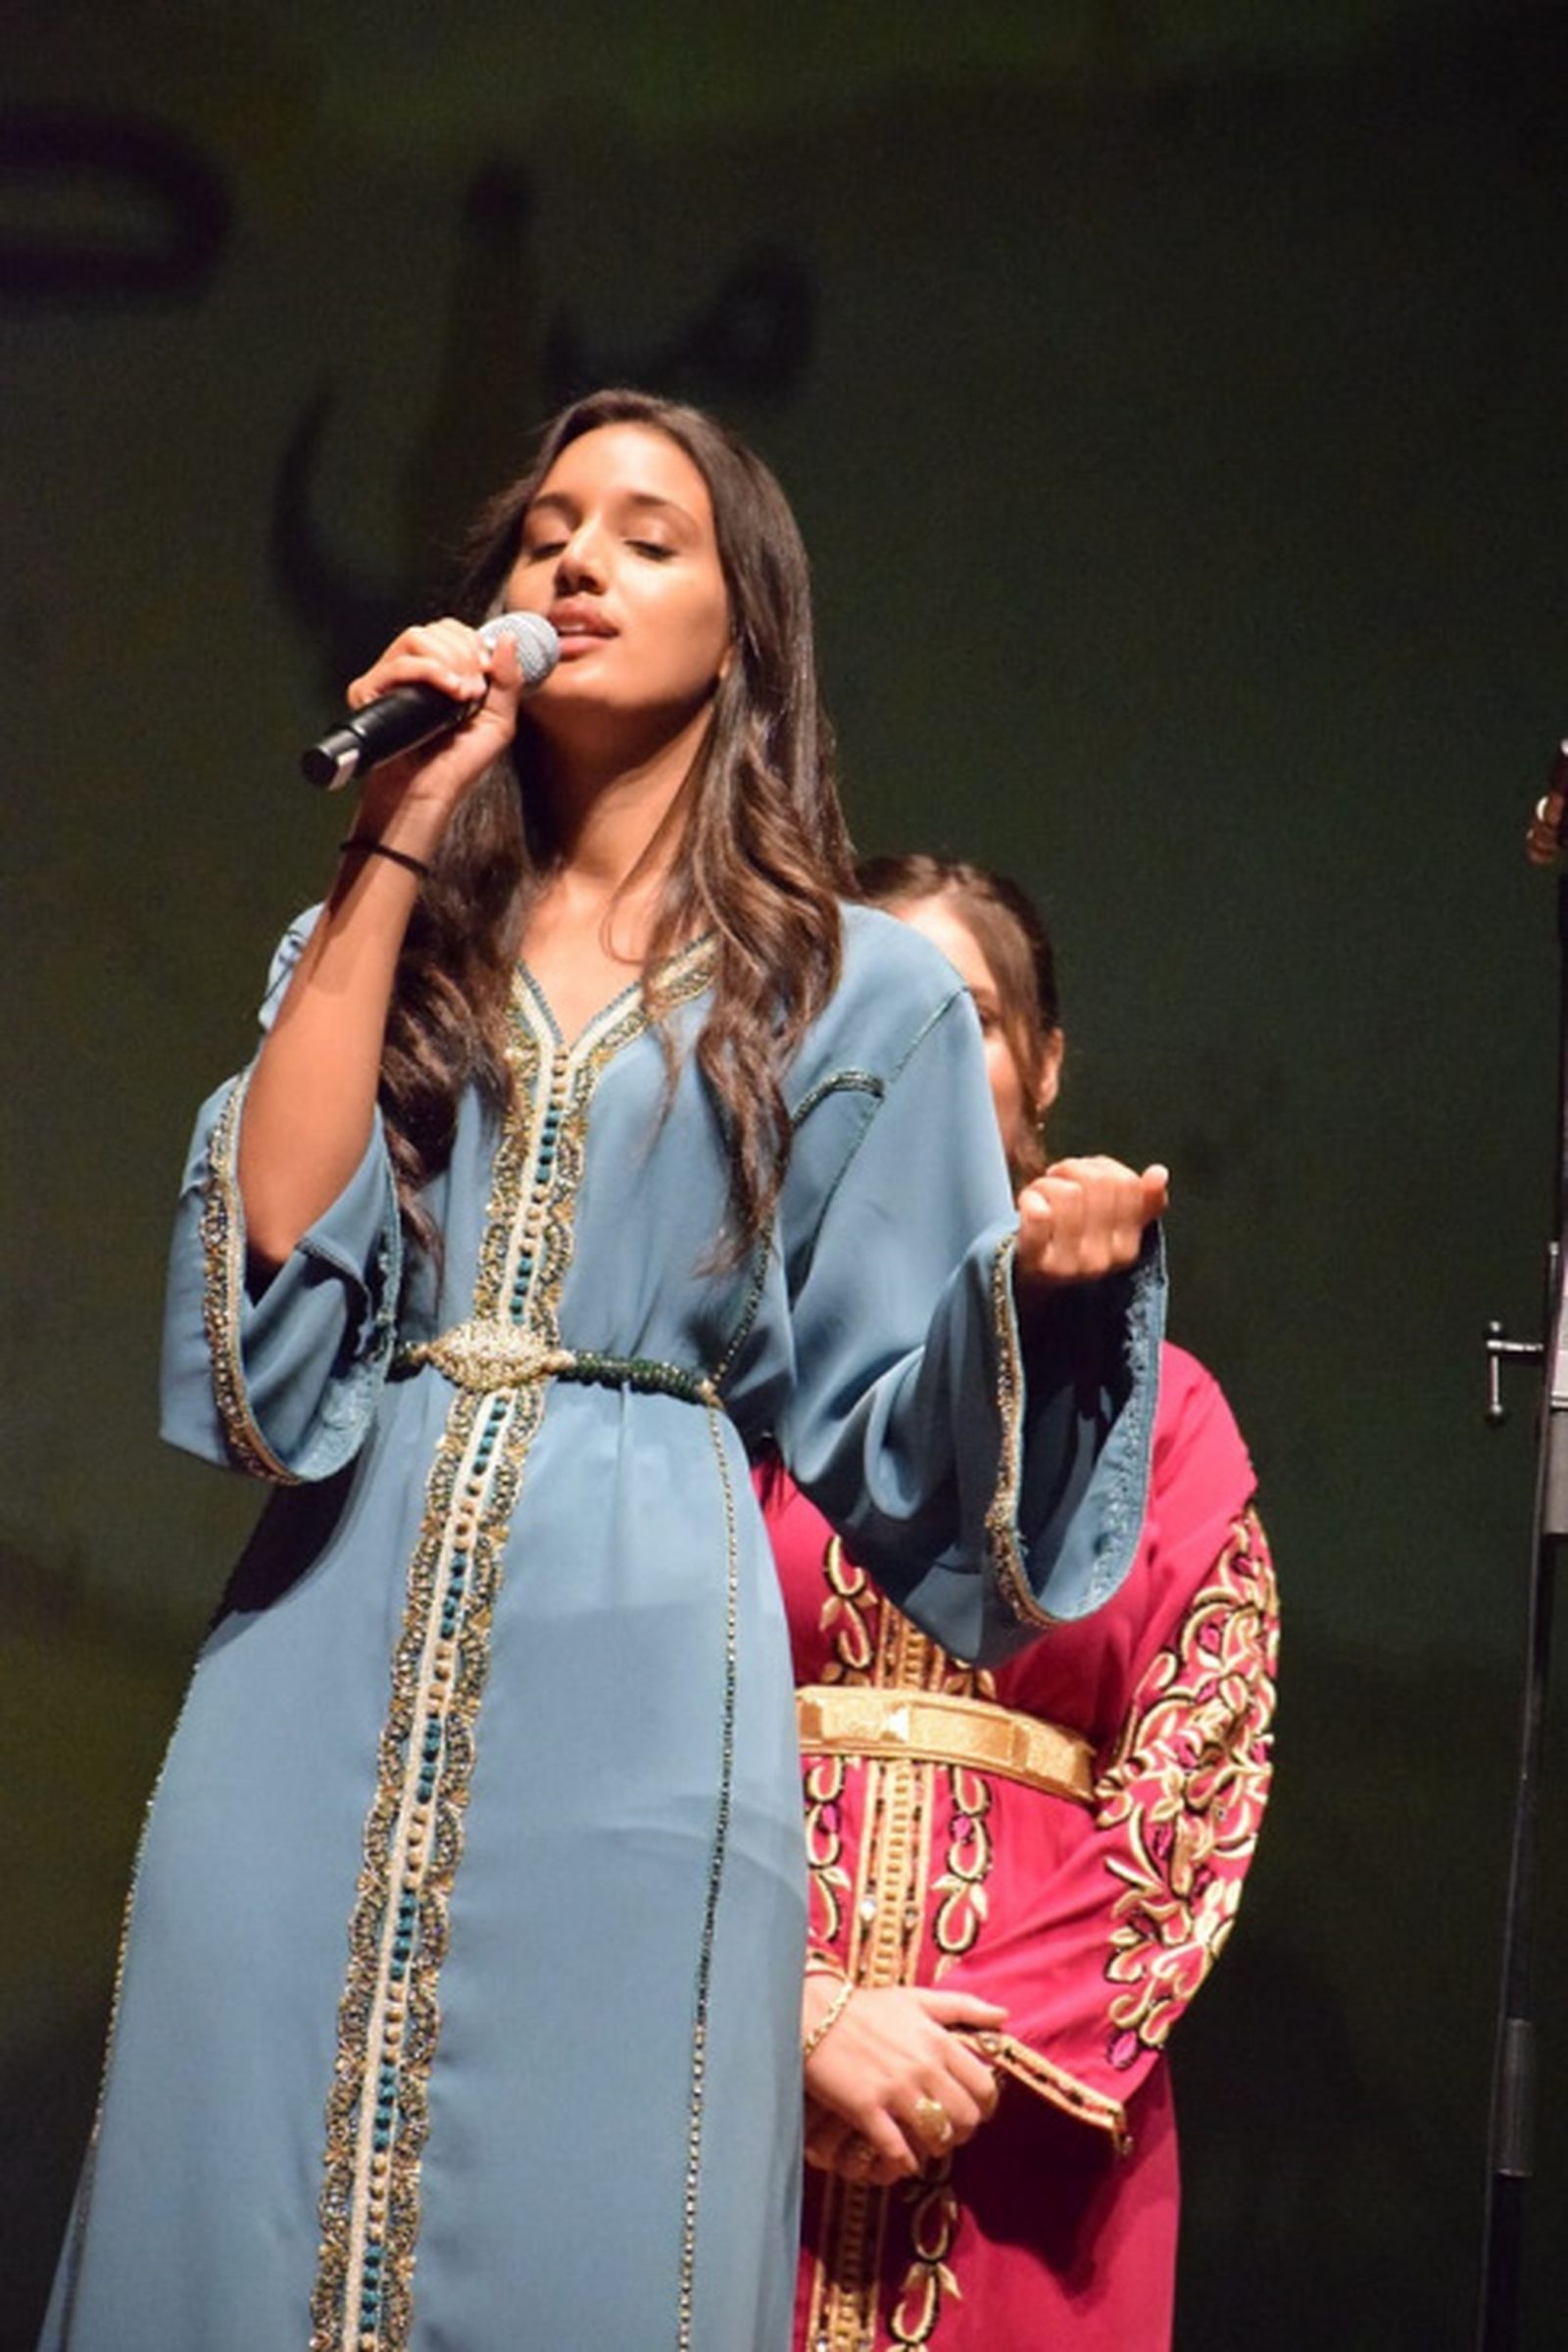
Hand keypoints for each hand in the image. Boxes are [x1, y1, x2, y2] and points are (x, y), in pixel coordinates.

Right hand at [349, 616, 529, 842]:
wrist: (428, 795)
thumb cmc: (457, 765)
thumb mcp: (498, 721)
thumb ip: (508, 679)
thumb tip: (509, 637)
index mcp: (439, 671)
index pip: (450, 629)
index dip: (472, 642)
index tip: (486, 672)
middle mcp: (411, 671)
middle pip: (435, 629)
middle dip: (464, 653)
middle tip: (475, 688)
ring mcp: (388, 679)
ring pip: (416, 637)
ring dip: (448, 660)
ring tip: (462, 693)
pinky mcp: (369, 692)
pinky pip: (398, 664)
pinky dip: (429, 671)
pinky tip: (449, 691)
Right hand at [801, 1981, 1005, 2181]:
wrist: (814, 2013)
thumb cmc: (867, 2006)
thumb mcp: (917, 1999)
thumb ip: (964, 2007)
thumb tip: (1004, 2017)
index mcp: (939, 2040)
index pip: (984, 2086)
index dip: (986, 2106)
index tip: (976, 2110)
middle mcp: (923, 2067)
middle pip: (966, 2117)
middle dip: (964, 2130)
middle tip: (951, 2130)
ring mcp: (895, 2090)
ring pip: (937, 2136)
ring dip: (937, 2147)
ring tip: (927, 2143)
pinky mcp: (866, 2109)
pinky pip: (897, 2150)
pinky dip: (904, 2161)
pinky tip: (901, 2157)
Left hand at [1014, 1156, 1166, 1289]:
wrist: (1028, 1283)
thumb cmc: (1069, 1243)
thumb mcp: (1110, 1226)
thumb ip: (1141, 1202)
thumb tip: (1159, 1174)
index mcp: (1126, 1250)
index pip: (1127, 1184)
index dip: (1102, 1169)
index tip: (1085, 1177)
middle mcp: (1101, 1261)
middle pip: (1097, 1182)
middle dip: (1073, 1170)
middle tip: (1059, 1181)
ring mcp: (1068, 1265)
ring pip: (1068, 1192)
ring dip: (1049, 1183)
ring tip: (1042, 1193)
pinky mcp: (1033, 1261)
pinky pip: (1038, 1214)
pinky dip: (1030, 1199)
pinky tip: (1028, 1204)